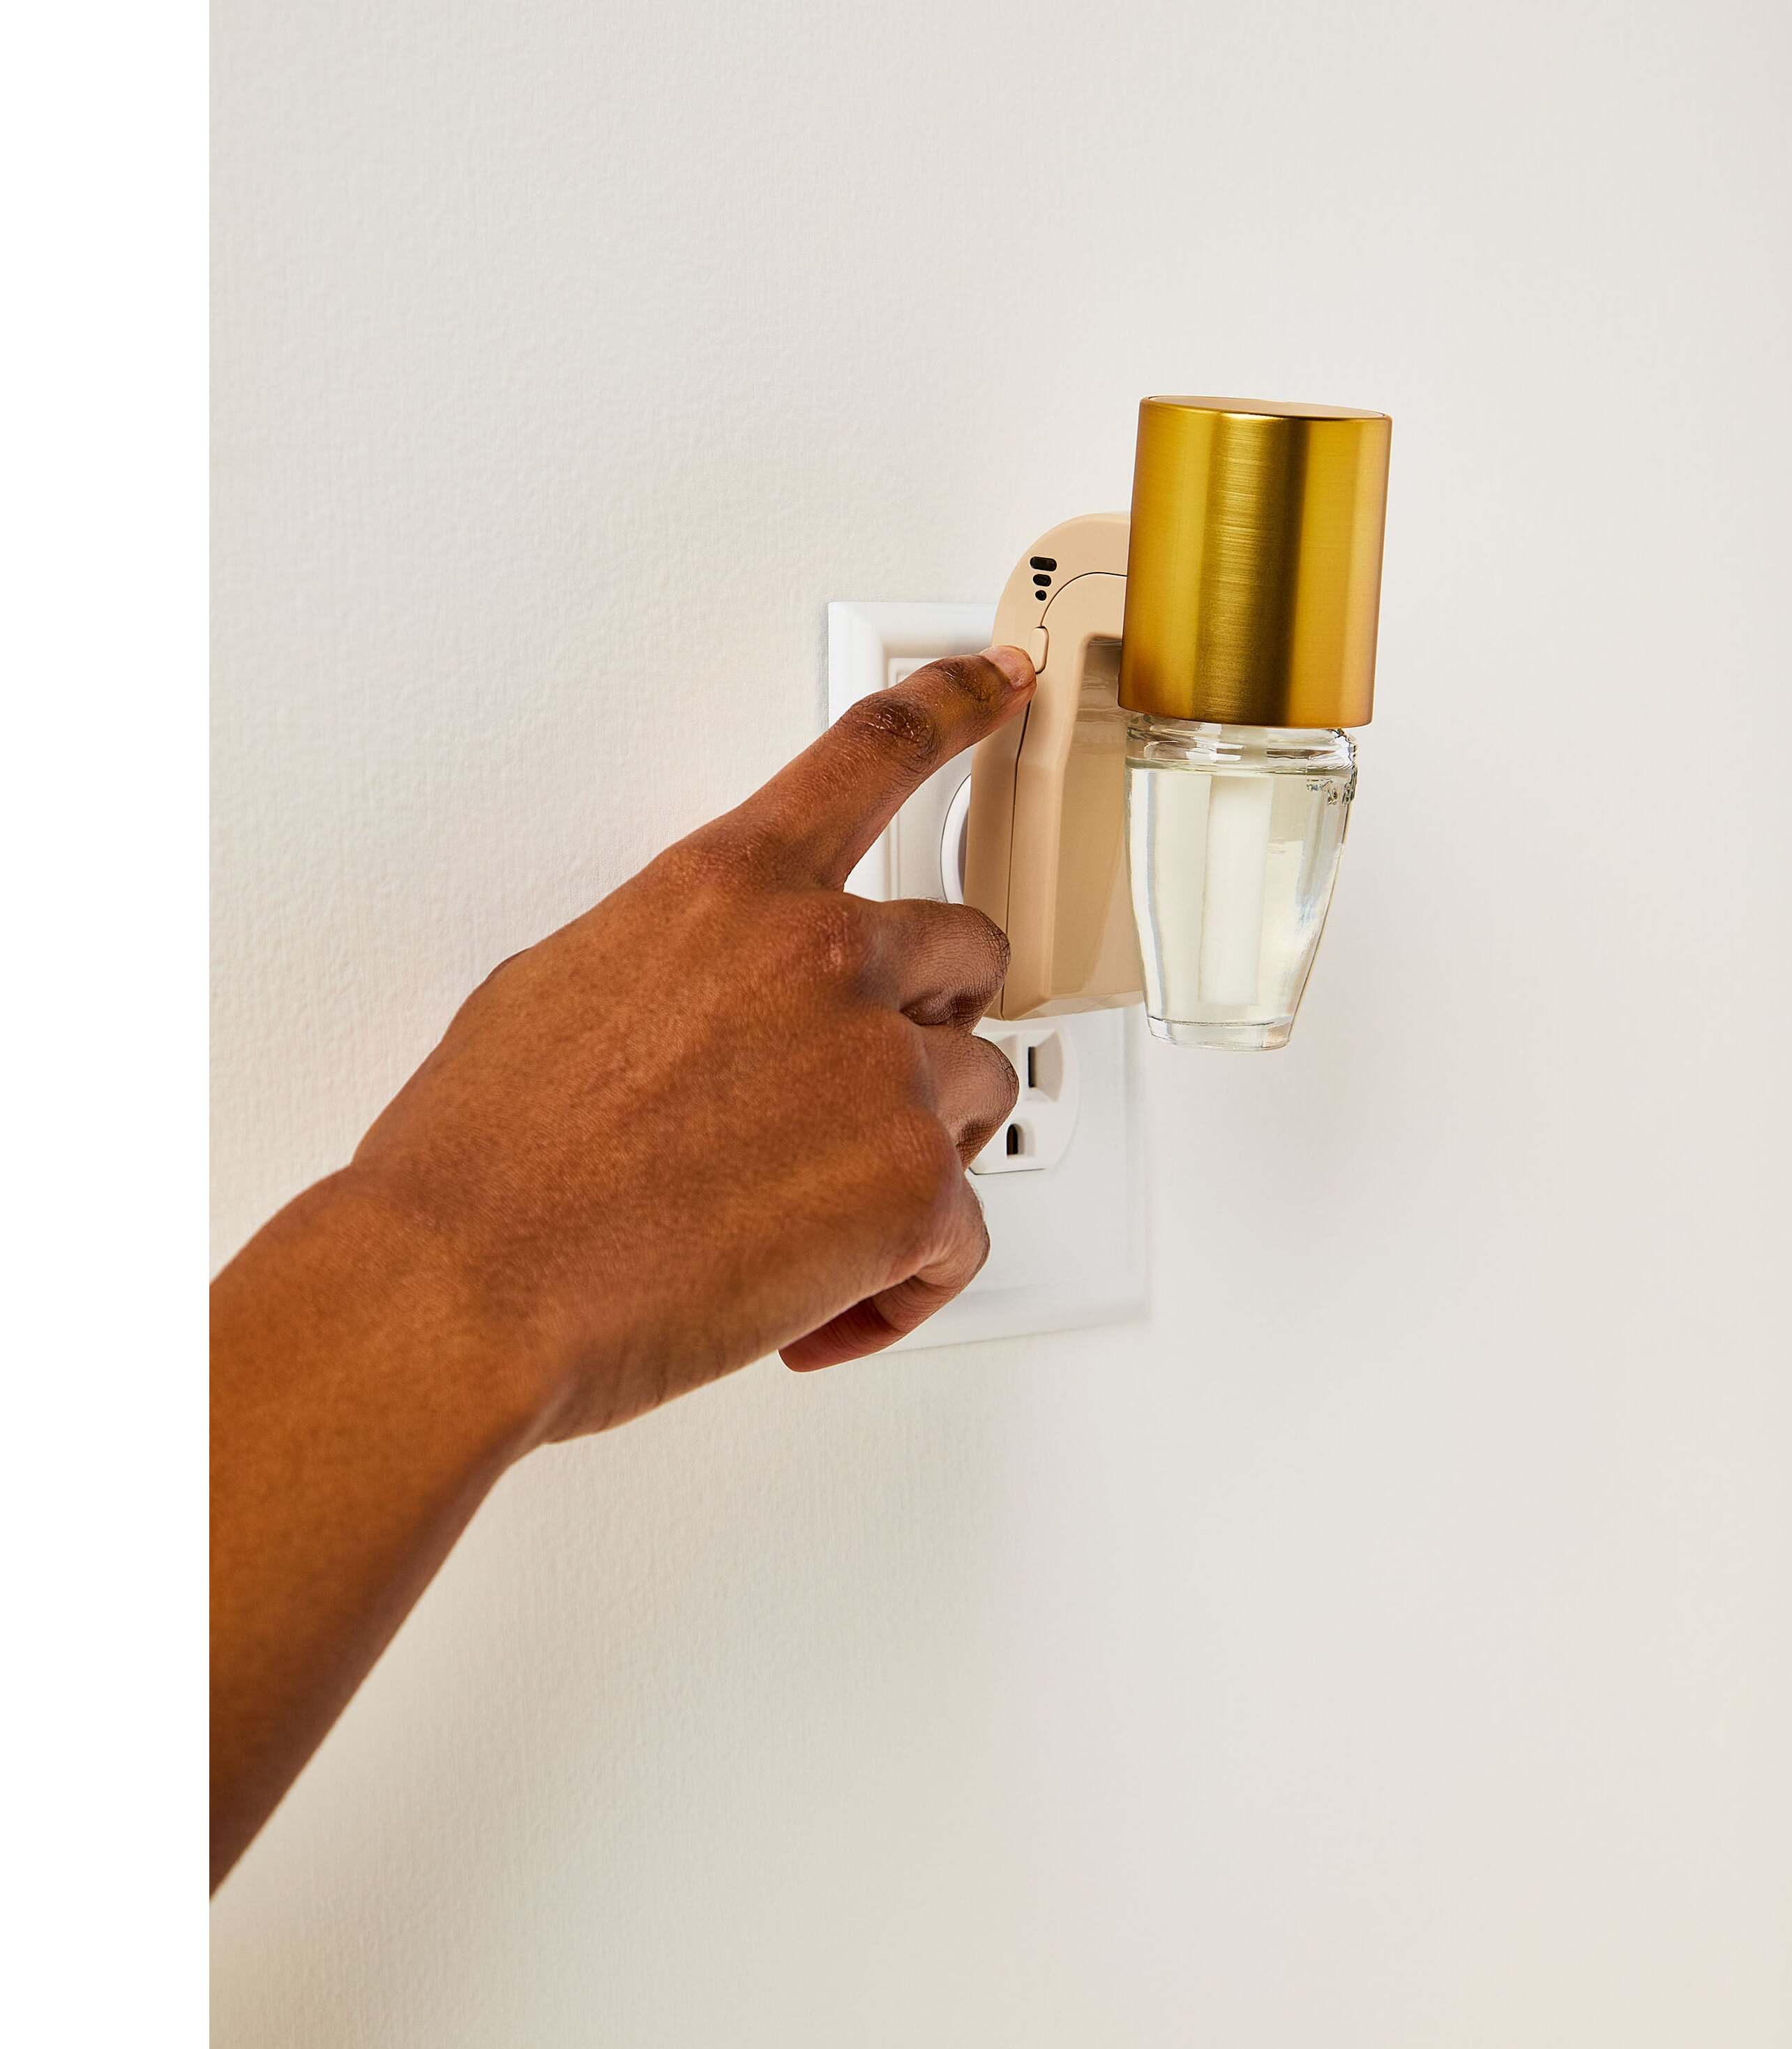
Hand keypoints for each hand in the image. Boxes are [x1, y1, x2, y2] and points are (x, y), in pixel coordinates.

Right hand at [342, 644, 1035, 1433]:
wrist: (468, 1288)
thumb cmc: (487, 1161)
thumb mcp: (556, 989)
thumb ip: (679, 960)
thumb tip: (711, 995)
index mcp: (729, 890)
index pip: (868, 754)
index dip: (954, 705)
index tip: (1003, 681)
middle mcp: (823, 956)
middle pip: (966, 950)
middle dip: (932, 1016)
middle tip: (875, 1082)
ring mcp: (883, 1070)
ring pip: (981, 1088)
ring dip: (923, 1149)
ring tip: (826, 1218)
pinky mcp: (913, 1188)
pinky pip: (966, 1229)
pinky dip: (911, 1279)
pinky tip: (830, 1303)